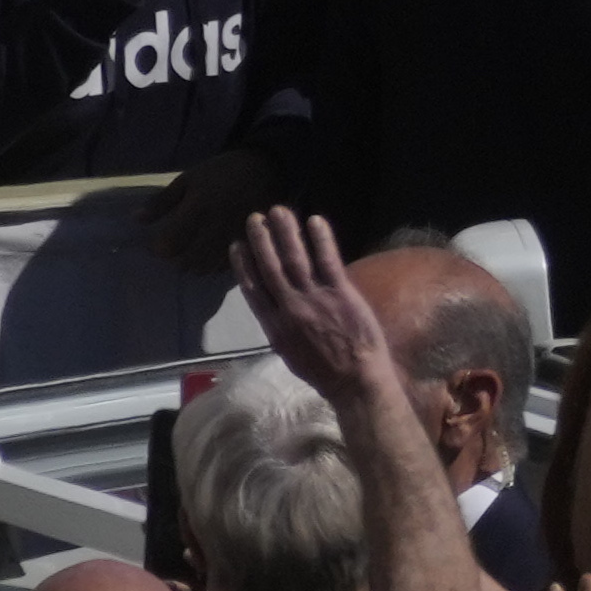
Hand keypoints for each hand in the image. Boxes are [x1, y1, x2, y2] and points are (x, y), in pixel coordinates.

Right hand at [232, 203, 400, 407]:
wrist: (354, 380)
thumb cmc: (324, 371)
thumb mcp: (290, 354)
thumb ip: (281, 328)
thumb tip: (275, 310)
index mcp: (274, 326)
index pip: (253, 290)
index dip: (244, 266)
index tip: (237, 246)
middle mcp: (289, 309)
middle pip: (270, 268)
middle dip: (261, 241)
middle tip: (254, 218)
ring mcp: (314, 299)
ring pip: (295, 259)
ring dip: (285, 232)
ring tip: (277, 211)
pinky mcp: (340, 293)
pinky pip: (328, 260)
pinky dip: (321, 239)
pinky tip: (315, 220)